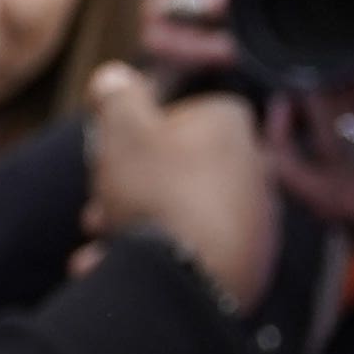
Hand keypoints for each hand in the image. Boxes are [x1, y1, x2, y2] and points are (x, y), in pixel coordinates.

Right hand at [82, 60, 278, 308]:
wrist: (191, 278)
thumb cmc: (156, 195)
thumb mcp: (122, 131)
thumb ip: (116, 96)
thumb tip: (114, 75)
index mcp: (229, 123)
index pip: (172, 118)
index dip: (129, 142)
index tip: (106, 166)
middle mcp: (253, 163)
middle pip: (174, 169)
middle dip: (128, 192)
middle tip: (97, 214)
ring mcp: (256, 214)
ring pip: (179, 212)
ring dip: (135, 229)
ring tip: (102, 252)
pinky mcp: (252, 258)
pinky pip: (196, 250)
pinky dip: (162, 259)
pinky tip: (127, 271)